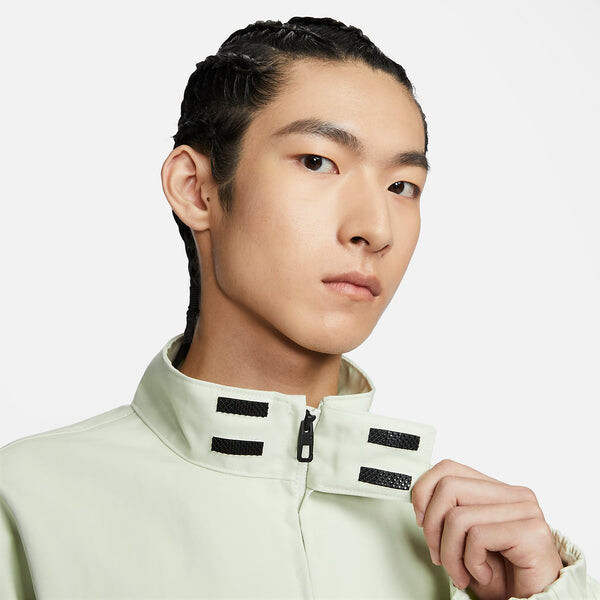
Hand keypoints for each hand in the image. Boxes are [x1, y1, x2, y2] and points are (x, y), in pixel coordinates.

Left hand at [411, 459, 563, 599]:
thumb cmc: (501, 574)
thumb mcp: (465, 536)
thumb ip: (450, 510)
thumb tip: (417, 497)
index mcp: (497, 489)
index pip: (448, 468)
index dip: (424, 492)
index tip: (420, 520)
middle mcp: (514, 494)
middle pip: (448, 487)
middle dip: (432, 528)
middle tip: (438, 555)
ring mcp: (526, 510)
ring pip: (458, 517)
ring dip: (450, 554)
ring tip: (461, 572)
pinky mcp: (531, 532)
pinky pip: (477, 537)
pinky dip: (471, 563)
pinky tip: (483, 574)